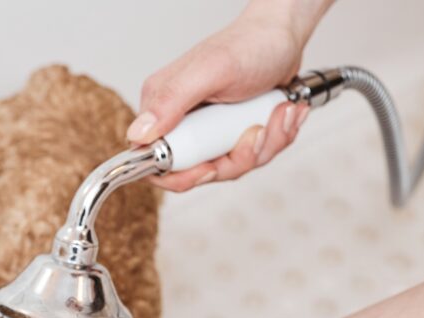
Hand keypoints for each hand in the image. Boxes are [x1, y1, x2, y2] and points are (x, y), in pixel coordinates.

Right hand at [128, 0, 332, 190]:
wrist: (284, 36)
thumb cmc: (249, 44)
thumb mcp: (210, 70)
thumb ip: (171, 101)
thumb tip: (139, 134)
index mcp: (163, 107)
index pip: (154, 162)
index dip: (181, 175)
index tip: (210, 167)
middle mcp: (182, 121)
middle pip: (198, 171)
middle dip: (236, 158)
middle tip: (256, 131)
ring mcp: (209, 130)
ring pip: (230, 166)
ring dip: (263, 145)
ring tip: (277, 112)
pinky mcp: (231, 133)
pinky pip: (251, 156)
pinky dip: (275, 138)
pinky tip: (283, 111)